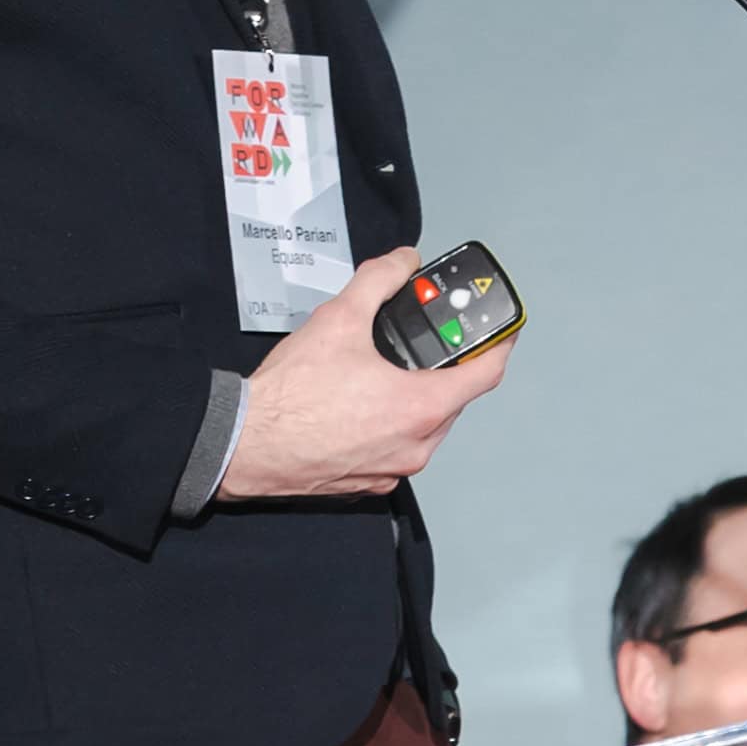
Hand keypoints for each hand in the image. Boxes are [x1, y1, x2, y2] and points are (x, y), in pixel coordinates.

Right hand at [219, 244, 514, 502]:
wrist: (244, 444)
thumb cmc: (292, 394)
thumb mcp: (339, 318)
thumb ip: (379, 281)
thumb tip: (402, 262)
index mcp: (421, 407)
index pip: (485, 373)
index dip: (499, 343)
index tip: (502, 328)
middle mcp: (416, 446)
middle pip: (452, 399)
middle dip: (443, 366)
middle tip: (424, 340)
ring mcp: (393, 470)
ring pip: (424, 425)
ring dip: (414, 396)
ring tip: (381, 368)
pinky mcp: (367, 483)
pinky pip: (395, 447)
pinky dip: (388, 423)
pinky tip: (357, 401)